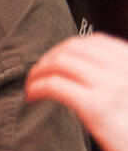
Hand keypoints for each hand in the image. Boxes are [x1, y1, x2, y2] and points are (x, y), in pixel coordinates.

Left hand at [26, 33, 127, 150]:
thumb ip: (119, 81)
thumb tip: (87, 78)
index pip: (96, 41)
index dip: (68, 48)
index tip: (54, 62)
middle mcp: (126, 69)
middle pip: (74, 47)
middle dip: (49, 57)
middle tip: (37, 74)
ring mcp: (112, 87)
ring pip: (61, 62)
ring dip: (38, 71)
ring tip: (31, 86)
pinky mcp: (97, 108)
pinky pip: (55, 86)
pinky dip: (37, 87)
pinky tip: (32, 97)